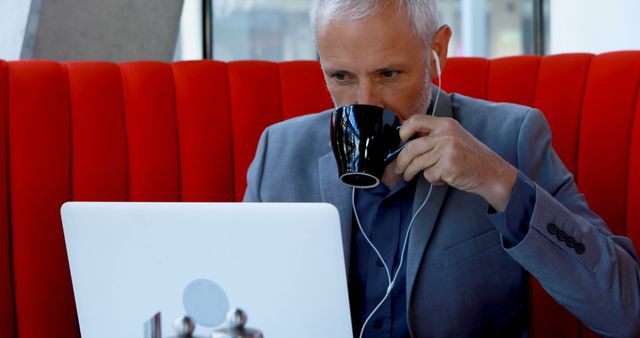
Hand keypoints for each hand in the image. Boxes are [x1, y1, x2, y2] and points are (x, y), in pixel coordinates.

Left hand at [394, 114, 517, 211]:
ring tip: (409, 176)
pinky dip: (433, 179)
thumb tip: (407, 141)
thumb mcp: (454, 138)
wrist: (491, 172)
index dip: (403, 131)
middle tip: (399, 168)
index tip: (400, 141)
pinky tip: (443, 178)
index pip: (415, 120)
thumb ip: (434, 136)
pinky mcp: (447, 165)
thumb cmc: (471, 157)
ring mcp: (446, 149)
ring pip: (417, 163)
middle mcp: (445, 134)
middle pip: (411, 146)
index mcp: (446, 124)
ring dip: (411, 172)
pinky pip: (428, 175)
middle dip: (401, 160)